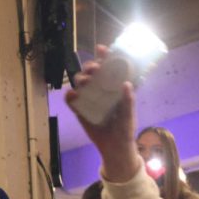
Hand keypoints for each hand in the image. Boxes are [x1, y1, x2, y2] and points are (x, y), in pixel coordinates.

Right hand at [63, 46, 138, 181]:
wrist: (115, 148)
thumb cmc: (125, 129)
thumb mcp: (129, 115)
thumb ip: (129, 101)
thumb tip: (127, 84)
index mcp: (114, 88)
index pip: (109, 68)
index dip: (105, 56)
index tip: (102, 49)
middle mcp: (100, 90)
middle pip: (92, 73)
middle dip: (91, 66)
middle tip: (94, 69)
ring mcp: (89, 99)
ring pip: (81, 83)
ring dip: (80, 78)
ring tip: (85, 81)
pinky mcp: (80, 110)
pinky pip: (72, 101)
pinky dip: (69, 96)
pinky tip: (72, 95)